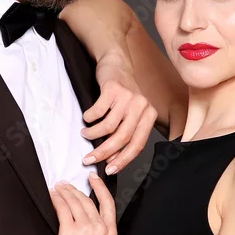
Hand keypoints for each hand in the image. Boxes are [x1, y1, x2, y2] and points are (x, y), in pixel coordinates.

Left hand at [49, 172, 116, 234]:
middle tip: (68, 183)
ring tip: (59, 186)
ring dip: (65, 191)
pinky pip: (62, 209)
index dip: (100, 188)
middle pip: (87, 200)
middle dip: (76, 189)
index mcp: (110, 232)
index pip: (107, 203)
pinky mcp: (68, 231)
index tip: (94, 179)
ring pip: (74, 201)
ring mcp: (84, 227)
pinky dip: (57, 199)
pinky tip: (53, 194)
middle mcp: (99, 226)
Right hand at [85, 37, 157, 174]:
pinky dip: (89, 118)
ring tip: (85, 134)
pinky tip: (86, 118)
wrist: (116, 64)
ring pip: (109, 126)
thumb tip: (112, 159)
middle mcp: (142, 107)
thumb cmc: (122, 94)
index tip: (109, 170)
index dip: (123, 160)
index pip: (138, 144)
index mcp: (149, 116)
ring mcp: (129, 97)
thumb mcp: (130, 114)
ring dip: (93, 134)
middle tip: (89, 159)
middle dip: (104, 152)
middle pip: (122, 138)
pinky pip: (98, 111)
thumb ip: (125, 133)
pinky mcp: (114, 89)